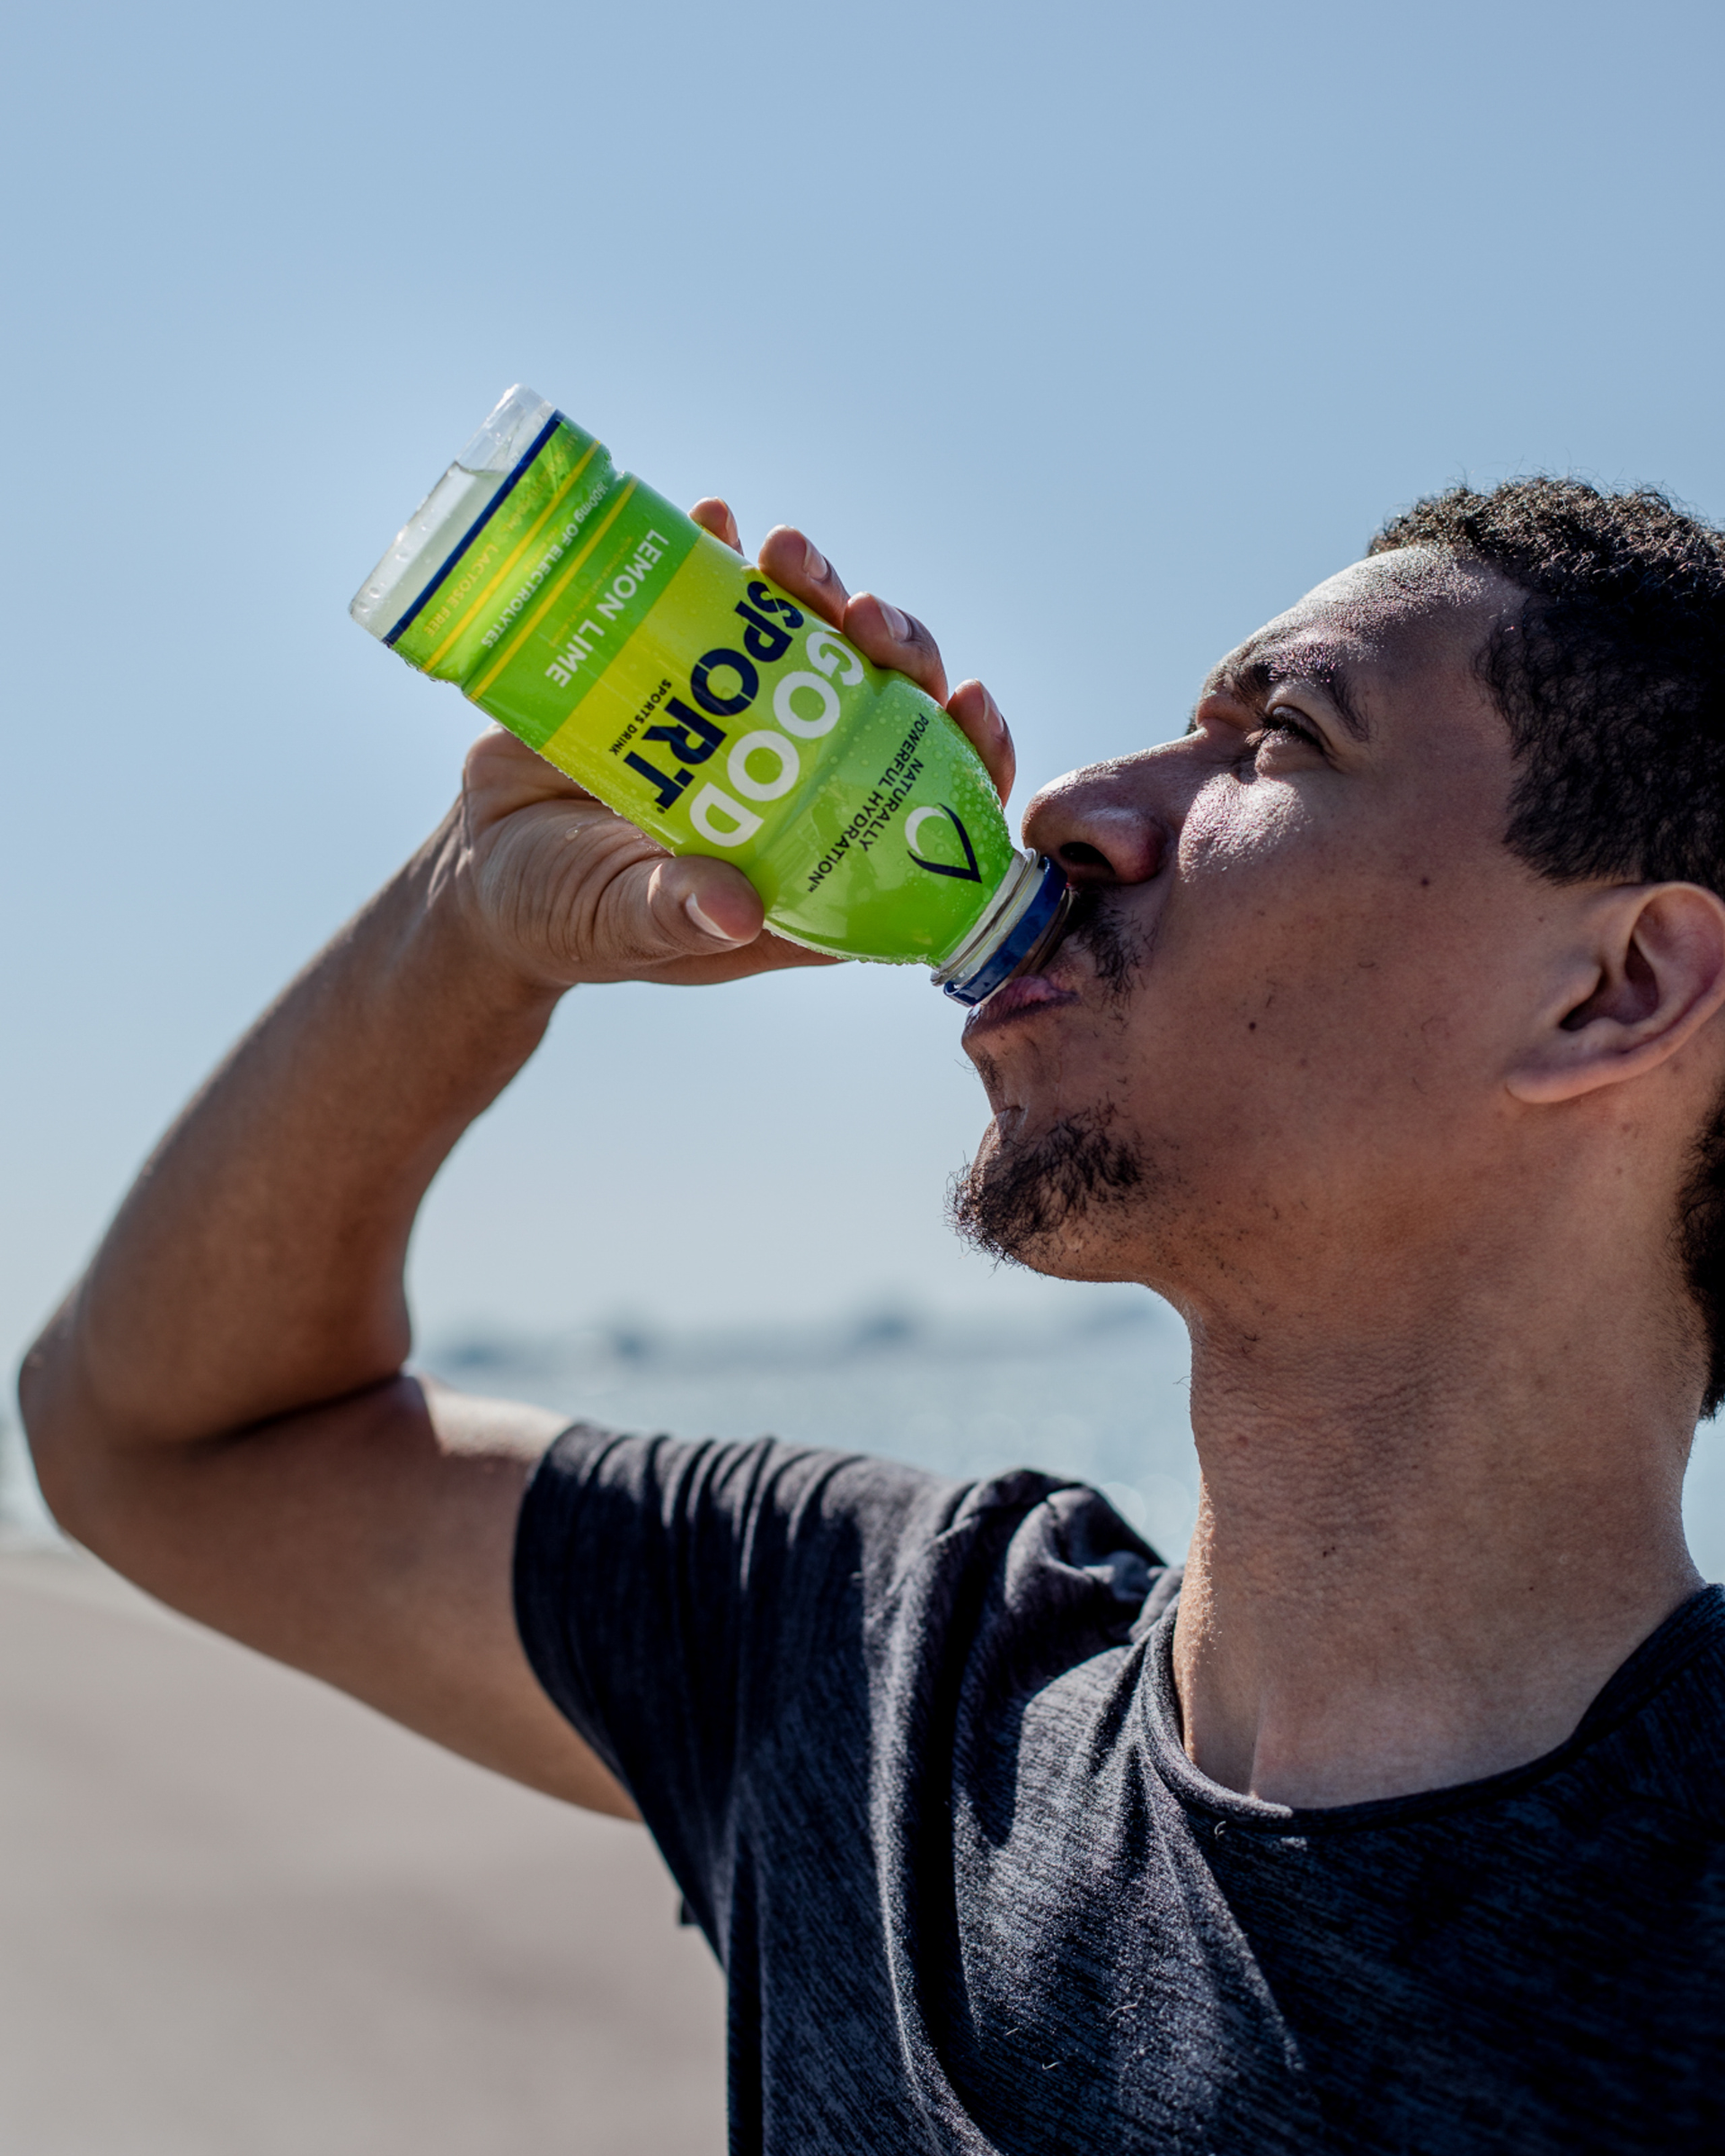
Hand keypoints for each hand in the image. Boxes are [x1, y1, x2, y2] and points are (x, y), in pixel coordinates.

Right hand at [446, 503, 1017, 991]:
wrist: (479, 867)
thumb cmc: (565, 919)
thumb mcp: (619, 926)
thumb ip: (672, 915)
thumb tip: (734, 909)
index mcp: (812, 854)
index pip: (924, 803)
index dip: (965, 754)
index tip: (967, 700)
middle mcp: (793, 777)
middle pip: (882, 703)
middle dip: (895, 650)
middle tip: (862, 616)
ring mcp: (739, 714)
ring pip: (812, 641)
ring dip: (818, 589)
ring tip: (786, 554)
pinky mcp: (675, 663)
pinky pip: (717, 598)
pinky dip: (723, 556)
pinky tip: (718, 522)